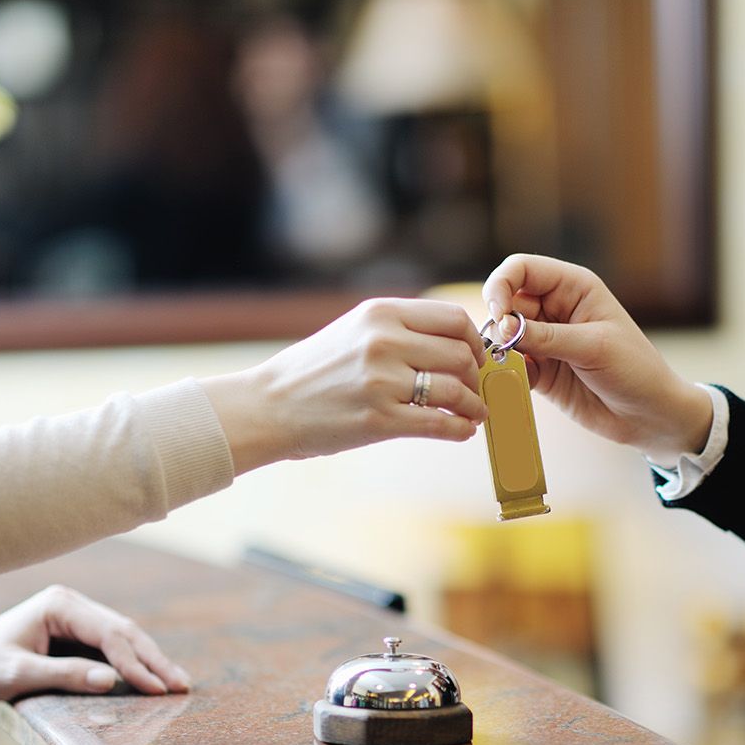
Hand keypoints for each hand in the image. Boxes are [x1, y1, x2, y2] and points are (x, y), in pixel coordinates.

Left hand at [0, 585, 187, 713]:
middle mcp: (72, 605)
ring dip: (150, 661)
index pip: (110, 634)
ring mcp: (75, 619)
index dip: (136, 663)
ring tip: (178, 684)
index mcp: (59, 604)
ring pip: (124, 638)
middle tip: (182, 686)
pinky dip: (134, 664)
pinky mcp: (75, 636)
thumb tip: (112, 681)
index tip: (157, 689)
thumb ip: (65, 676)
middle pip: (124, 631)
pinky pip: (112, 649)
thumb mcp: (18, 675)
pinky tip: (153, 678)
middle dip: (154, 660)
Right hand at [199, 298, 487, 473]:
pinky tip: (461, 431)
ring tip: (473, 413)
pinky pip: (439, 424)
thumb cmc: (313, 371)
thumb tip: (454, 342)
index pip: (453, 319)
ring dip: (473, 405)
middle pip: (460, 354)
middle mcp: (383, 342)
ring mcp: (382, 382)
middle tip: (476, 389)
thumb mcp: (354, 332)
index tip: (476, 358)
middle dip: (476, 375)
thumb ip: (399, 330)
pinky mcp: (379, 420)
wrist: (267, 407)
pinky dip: (460, 428)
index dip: (475, 341)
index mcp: (380, 314)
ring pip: (455, 390)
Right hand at [482, 254, 713, 462]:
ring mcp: (546, 340)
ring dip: (500, 350)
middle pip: (506, 301)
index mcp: (573, 287)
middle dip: (499, 323)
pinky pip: (510, 365)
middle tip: (505, 348)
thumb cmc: (635, 370)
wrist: (649, 415)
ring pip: (503, 335)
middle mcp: (555, 308)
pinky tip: (521, 384)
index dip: (501, 285)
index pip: (521, 269)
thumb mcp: (593, 347)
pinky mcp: (541, 370)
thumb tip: (502, 327)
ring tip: (514, 367)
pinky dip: (507, 373)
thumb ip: (546, 336)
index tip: (499, 314)